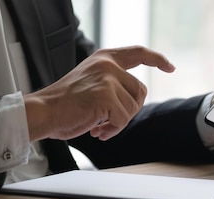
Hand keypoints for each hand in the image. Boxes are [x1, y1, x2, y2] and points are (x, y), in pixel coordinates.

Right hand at [24, 46, 174, 140]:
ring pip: (132, 108)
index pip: (138, 53)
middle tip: (109, 121)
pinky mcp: (106, 95)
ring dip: (118, 123)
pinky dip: (112, 130)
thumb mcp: (92, 83)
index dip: (157, 59)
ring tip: (100, 126)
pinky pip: (123, 119)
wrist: (43, 112)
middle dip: (130, 110)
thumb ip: (113, 83)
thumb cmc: (65, 104)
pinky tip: (97, 130)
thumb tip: (137, 97)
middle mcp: (108, 64)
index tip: (169, 67)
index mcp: (104, 58)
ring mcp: (107, 78)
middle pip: (140, 91)